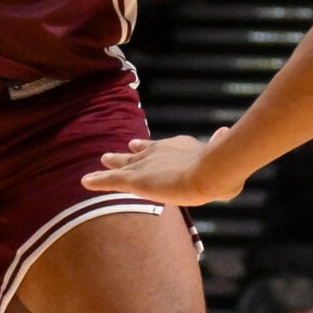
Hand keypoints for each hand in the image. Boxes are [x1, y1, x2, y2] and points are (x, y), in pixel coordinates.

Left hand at [83, 129, 240, 204]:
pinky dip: (98, 180)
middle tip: (124, 147)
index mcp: (180, 146)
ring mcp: (146, 166)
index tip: (144, 143)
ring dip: (113, 163)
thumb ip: (222, 145)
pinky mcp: (136, 180)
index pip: (163, 147)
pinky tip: (85, 181)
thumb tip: (227, 131)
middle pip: (142, 151)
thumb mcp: (222, 153)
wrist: (210, 171)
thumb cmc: (222, 168)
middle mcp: (160, 152)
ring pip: (124, 164)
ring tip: (103, 160)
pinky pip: (111, 181)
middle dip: (132, 151)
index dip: (154, 146)